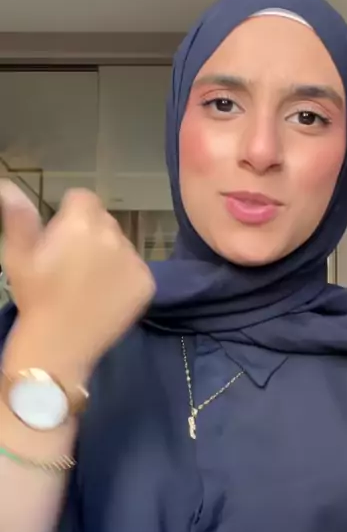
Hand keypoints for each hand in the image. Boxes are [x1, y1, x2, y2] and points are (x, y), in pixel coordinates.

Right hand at [0, 182, 154, 371]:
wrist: (60, 345)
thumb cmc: (35, 298)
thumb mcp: (18, 255)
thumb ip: (18, 215)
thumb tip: (8, 185)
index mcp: (80, 223)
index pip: (83, 198)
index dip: (69, 213)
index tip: (59, 236)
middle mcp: (113, 236)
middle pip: (104, 220)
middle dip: (90, 232)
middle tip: (71, 262)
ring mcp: (133, 260)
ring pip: (121, 244)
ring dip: (108, 254)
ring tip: (88, 282)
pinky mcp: (146, 283)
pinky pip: (136, 268)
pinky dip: (124, 277)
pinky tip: (105, 295)